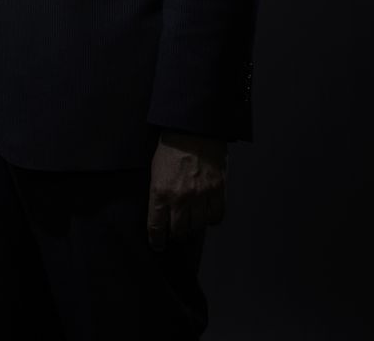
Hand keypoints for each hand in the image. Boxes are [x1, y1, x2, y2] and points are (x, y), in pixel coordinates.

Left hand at [147, 130, 226, 251]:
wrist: (193, 128)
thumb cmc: (172, 147)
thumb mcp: (156, 170)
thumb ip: (158, 193)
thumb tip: (162, 214)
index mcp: (160, 191)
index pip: (156, 227)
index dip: (157, 240)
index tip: (158, 244)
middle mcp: (180, 197)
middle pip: (179, 231)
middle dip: (177, 233)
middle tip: (178, 229)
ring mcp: (200, 195)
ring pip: (198, 226)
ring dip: (194, 226)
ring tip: (193, 219)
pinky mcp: (217, 190)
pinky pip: (216, 216)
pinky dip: (212, 219)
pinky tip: (208, 213)